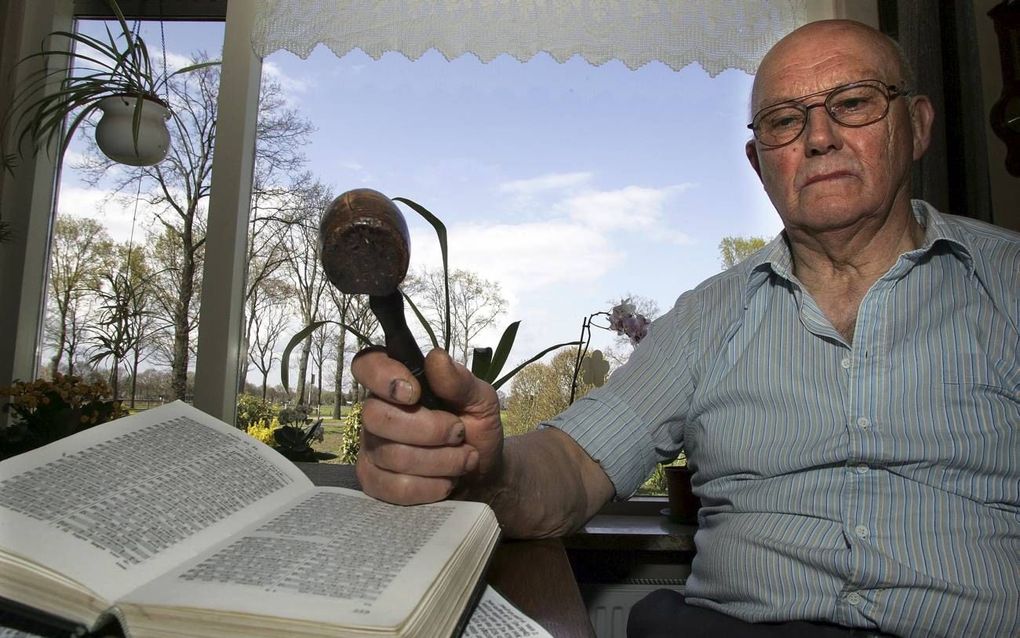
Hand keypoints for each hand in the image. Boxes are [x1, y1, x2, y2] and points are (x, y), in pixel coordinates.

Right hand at [350, 347, 503, 504]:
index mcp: (398, 382)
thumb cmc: (477, 428)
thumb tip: (436, 357)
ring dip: (440, 460)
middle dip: (429, 429)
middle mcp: (377, 411)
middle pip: (376, 416)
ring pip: (391, 455)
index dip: (383, 376)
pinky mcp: (374, 480)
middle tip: (459, 433)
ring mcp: (371, 447)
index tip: (414, 393)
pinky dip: (429, 486)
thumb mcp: (481, 400)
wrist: (484, 474)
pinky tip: (446, 481)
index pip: (367, 364)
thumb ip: (460, 380)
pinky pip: (393, 486)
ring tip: (464, 459)